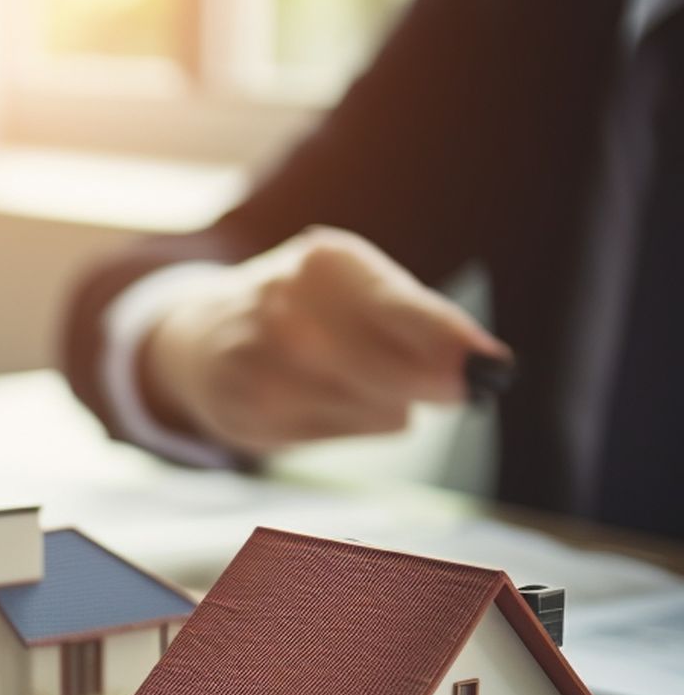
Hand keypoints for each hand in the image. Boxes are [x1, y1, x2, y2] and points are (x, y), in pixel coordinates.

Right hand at [139, 226, 511, 455]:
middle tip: (460, 394)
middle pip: (383, 365)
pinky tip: (332, 406)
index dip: (449, 341)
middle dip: (431, 383)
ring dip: (388, 406)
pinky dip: (348, 425)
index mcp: (325, 261)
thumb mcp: (358, 289)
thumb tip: (482, 368)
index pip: (399, 307)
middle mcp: (284, 305)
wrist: (201, 334)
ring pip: (364, 406)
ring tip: (375, 392)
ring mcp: (259, 359)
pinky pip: (330, 433)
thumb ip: (419, 321)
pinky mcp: (245, 408)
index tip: (492, 366)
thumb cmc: (309, 310)